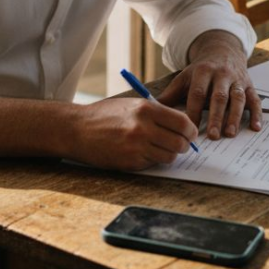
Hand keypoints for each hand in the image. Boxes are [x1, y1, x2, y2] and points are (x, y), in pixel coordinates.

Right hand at [67, 97, 198, 170]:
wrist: (77, 130)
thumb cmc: (104, 115)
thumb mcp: (131, 104)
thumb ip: (156, 112)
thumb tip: (181, 123)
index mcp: (146, 109)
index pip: (182, 122)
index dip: (191, 130)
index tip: (190, 133)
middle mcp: (143, 128)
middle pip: (180, 142)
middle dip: (184, 145)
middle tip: (180, 144)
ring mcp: (136, 147)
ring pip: (169, 156)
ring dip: (170, 154)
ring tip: (161, 148)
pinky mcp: (130, 162)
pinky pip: (152, 164)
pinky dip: (153, 160)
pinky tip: (143, 152)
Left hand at [158, 30, 261, 139]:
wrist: (222, 50)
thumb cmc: (200, 71)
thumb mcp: (184, 77)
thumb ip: (171, 95)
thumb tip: (151, 111)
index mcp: (202, 72)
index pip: (198, 93)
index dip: (194, 110)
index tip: (189, 128)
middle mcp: (221, 74)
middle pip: (218, 97)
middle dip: (216, 116)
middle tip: (213, 136)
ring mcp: (237, 80)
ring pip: (237, 98)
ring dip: (235, 116)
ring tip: (230, 133)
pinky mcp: (249, 85)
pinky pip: (255, 100)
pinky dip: (257, 114)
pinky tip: (255, 127)